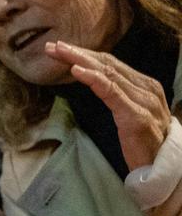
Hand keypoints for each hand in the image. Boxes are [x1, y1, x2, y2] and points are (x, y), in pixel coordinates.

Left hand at [46, 40, 172, 170]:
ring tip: (59, 53)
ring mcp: (143, 101)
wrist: (162, 169)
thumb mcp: (130, 113)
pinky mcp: (136, 116)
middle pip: (107, 64)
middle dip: (78, 53)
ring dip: (80, 61)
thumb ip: (117, 96)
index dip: (85, 54)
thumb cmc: (143, 143)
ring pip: (108, 73)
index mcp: (144, 86)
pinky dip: (93, 79)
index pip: (111, 64)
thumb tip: (94, 80)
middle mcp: (146, 88)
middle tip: (52, 46)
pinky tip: (76, 71)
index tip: (60, 49)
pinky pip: (112, 92)